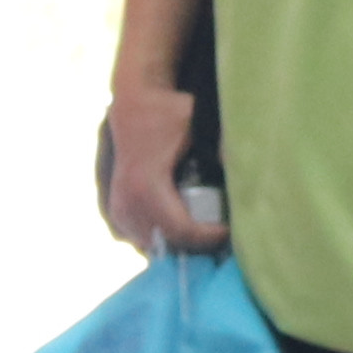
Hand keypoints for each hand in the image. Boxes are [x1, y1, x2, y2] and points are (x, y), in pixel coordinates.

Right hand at [100, 90, 221, 254]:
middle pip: (167, 242)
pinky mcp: (114, 212)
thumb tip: (237, 169)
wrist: (133, 107)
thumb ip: (220, 140)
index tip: (227, 230)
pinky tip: (178, 227)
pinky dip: (160, 237)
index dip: (207, 237)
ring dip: (177, 243)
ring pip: (152, 245)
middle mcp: (127, 201)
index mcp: (146, 184)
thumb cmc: (168, 113)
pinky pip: (140, 239)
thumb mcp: (197, 119)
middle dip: (195, 244)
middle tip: (218, 233)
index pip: (180, 229)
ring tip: (201, 229)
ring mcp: (118, 208)